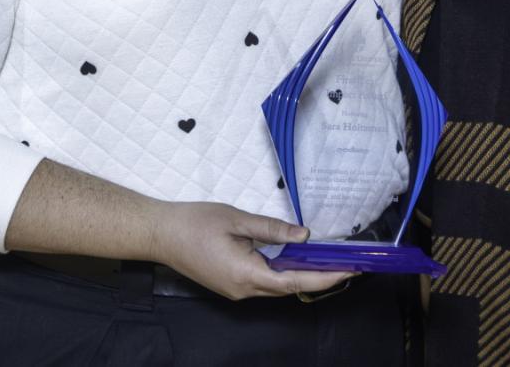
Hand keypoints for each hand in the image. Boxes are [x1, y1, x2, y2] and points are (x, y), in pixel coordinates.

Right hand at [147, 201, 355, 299]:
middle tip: (346, 262)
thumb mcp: (237, 220)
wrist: (160, 234)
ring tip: (326, 260)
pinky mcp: (230, 285)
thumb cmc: (195, 223)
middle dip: (319, 277)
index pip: (295, 282)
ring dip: (301, 276)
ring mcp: (236, 290)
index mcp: (247, 275)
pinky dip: (283, 273)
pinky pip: (263, 282)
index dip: (325, 277)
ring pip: (276, 286)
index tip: (349, 269)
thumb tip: (305, 236)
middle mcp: (244, 290)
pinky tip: (294, 259)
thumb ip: (272, 228)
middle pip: (289, 288)